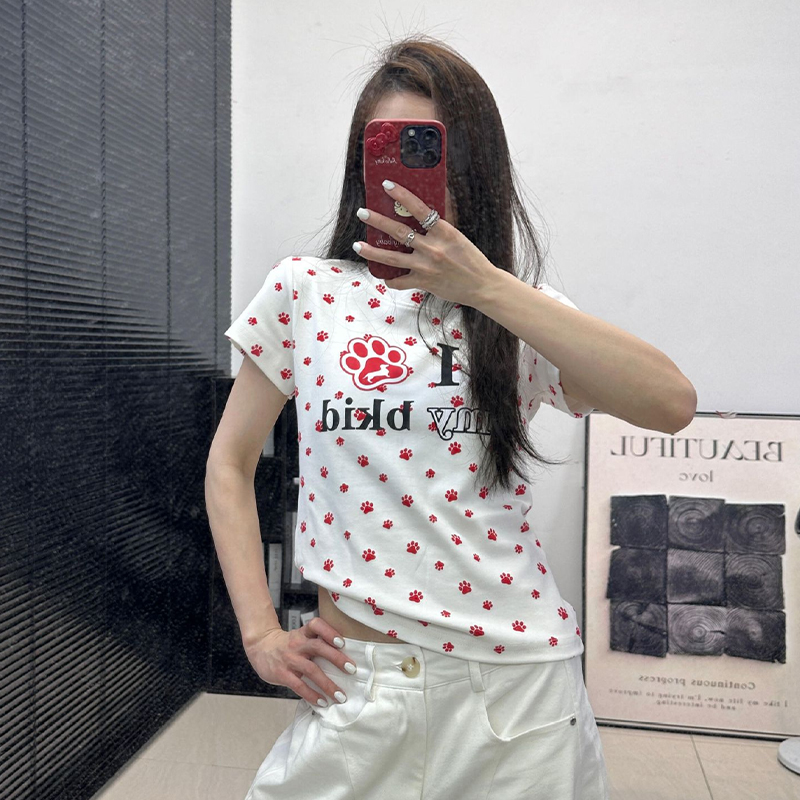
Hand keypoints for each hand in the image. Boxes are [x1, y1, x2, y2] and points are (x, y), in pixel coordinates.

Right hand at [243, 619, 356, 707]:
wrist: (260, 647)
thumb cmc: (287, 644)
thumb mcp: (300, 636)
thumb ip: (316, 642)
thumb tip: (343, 657)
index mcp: (303, 633)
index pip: (316, 625)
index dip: (329, 632)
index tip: (343, 642)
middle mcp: (297, 643)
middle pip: (318, 647)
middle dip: (336, 658)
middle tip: (352, 670)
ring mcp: (289, 659)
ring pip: (311, 670)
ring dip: (327, 684)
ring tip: (340, 695)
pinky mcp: (282, 673)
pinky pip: (299, 685)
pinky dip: (312, 695)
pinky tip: (322, 702)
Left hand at [353, 180, 497, 307]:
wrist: (482, 286)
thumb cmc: (471, 259)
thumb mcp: (458, 236)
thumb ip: (441, 223)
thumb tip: (433, 202)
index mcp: (444, 232)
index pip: (420, 209)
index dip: (402, 195)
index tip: (387, 185)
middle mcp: (433, 248)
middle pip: (399, 232)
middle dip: (377, 221)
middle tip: (362, 213)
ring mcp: (426, 267)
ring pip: (392, 258)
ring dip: (372, 251)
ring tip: (357, 245)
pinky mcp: (423, 283)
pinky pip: (399, 282)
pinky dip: (390, 279)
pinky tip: (383, 275)